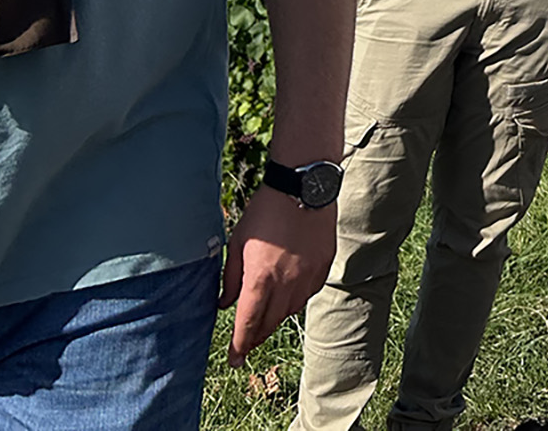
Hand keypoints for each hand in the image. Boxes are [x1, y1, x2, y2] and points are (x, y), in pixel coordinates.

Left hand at [218, 184, 337, 365]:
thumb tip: (225, 303)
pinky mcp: (322, 268)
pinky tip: (286, 296)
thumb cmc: (265, 212)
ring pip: (289, 312)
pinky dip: (293, 301)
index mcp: (260, 280)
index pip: (247, 325)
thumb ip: (231, 278)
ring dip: (274, 319)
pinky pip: (306, 295)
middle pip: (269, 324)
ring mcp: (307, 278)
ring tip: (264, 319)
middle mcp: (285, 284)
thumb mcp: (238, 244)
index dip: (239, 346)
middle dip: (255, 338)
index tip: (234, 360)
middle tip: (246, 345)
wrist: (303, 188)